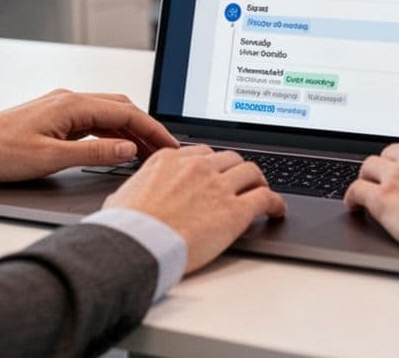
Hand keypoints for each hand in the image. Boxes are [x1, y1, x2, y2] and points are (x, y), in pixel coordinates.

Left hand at [0, 89, 177, 183]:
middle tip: (165, 151)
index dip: (153, 130)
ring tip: (147, 153)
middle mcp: (69, 100)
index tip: (170, 145)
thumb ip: (94, 154)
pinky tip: (118, 149)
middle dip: (147, 128)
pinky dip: (112, 134)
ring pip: (109, 114)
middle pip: (122, 108)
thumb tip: (127, 149)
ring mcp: (62, 107)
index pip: (126, 114)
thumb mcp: (51, 159)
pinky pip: (94, 121)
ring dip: (130, 131)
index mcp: (71, 105)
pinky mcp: (55, 118)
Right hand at [105, 146, 285, 272]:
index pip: (202, 152)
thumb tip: (131, 196)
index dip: (213, 164)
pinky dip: (275, 203)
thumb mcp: (122, 196)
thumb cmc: (125, 227)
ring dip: (258, 181)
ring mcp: (218, 186)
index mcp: (170, 160)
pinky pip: (265, 198)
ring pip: (251, 172)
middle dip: (237, 170)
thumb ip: (137, 188)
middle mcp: (197, 167)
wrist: (136, 245)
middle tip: (242, 183)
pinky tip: (277, 210)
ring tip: (262, 191)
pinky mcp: (234, 210)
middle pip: (230, 158)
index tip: (217, 172)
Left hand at [344, 139, 398, 250]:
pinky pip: (357, 190)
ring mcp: (397, 175)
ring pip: (370, 167)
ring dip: (369, 177)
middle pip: (391, 154)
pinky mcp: (383, 197)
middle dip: (389, 166)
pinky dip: (352, 196)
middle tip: (387, 179)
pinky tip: (353, 204)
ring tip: (367, 187)